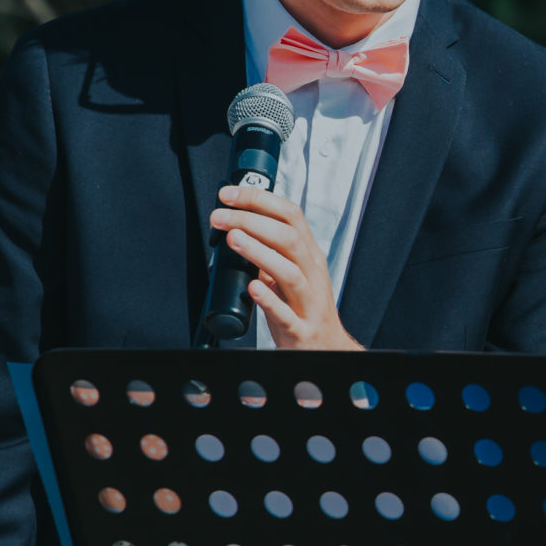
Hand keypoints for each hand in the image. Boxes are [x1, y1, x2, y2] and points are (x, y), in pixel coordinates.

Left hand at [211, 184, 360, 349]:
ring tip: (233, 240)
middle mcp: (312, 275)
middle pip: (289, 238)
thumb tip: (236, 228)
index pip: (290, 216)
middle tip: (220, 216)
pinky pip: (286, 313)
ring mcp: (309, 302)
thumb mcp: (290, 276)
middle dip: (252, 221)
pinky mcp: (300, 329)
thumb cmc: (302, 311)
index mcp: (309, 256)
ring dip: (259, 252)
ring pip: (289, 271)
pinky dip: (268, 299)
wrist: (325, 350)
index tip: (228, 195)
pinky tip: (252, 287)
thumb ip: (269, 254)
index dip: (259, 200)